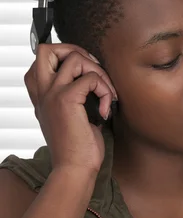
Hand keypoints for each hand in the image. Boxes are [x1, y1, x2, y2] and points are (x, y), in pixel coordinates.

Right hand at [24, 44, 117, 173]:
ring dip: (98, 71)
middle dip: (76, 51)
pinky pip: (92, 78)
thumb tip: (94, 81)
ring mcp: (53, 94)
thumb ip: (74, 98)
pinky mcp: (67, 99)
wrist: (75, 168)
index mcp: (41, 96)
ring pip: (75, 57)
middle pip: (47, 49)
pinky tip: (105, 110)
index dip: (65, 58)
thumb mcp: (72, 118)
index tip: (85, 75)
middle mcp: (43, 92)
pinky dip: (105, 91)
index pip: (41, 60)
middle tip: (94, 72)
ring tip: (105, 93)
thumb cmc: (77, 148)